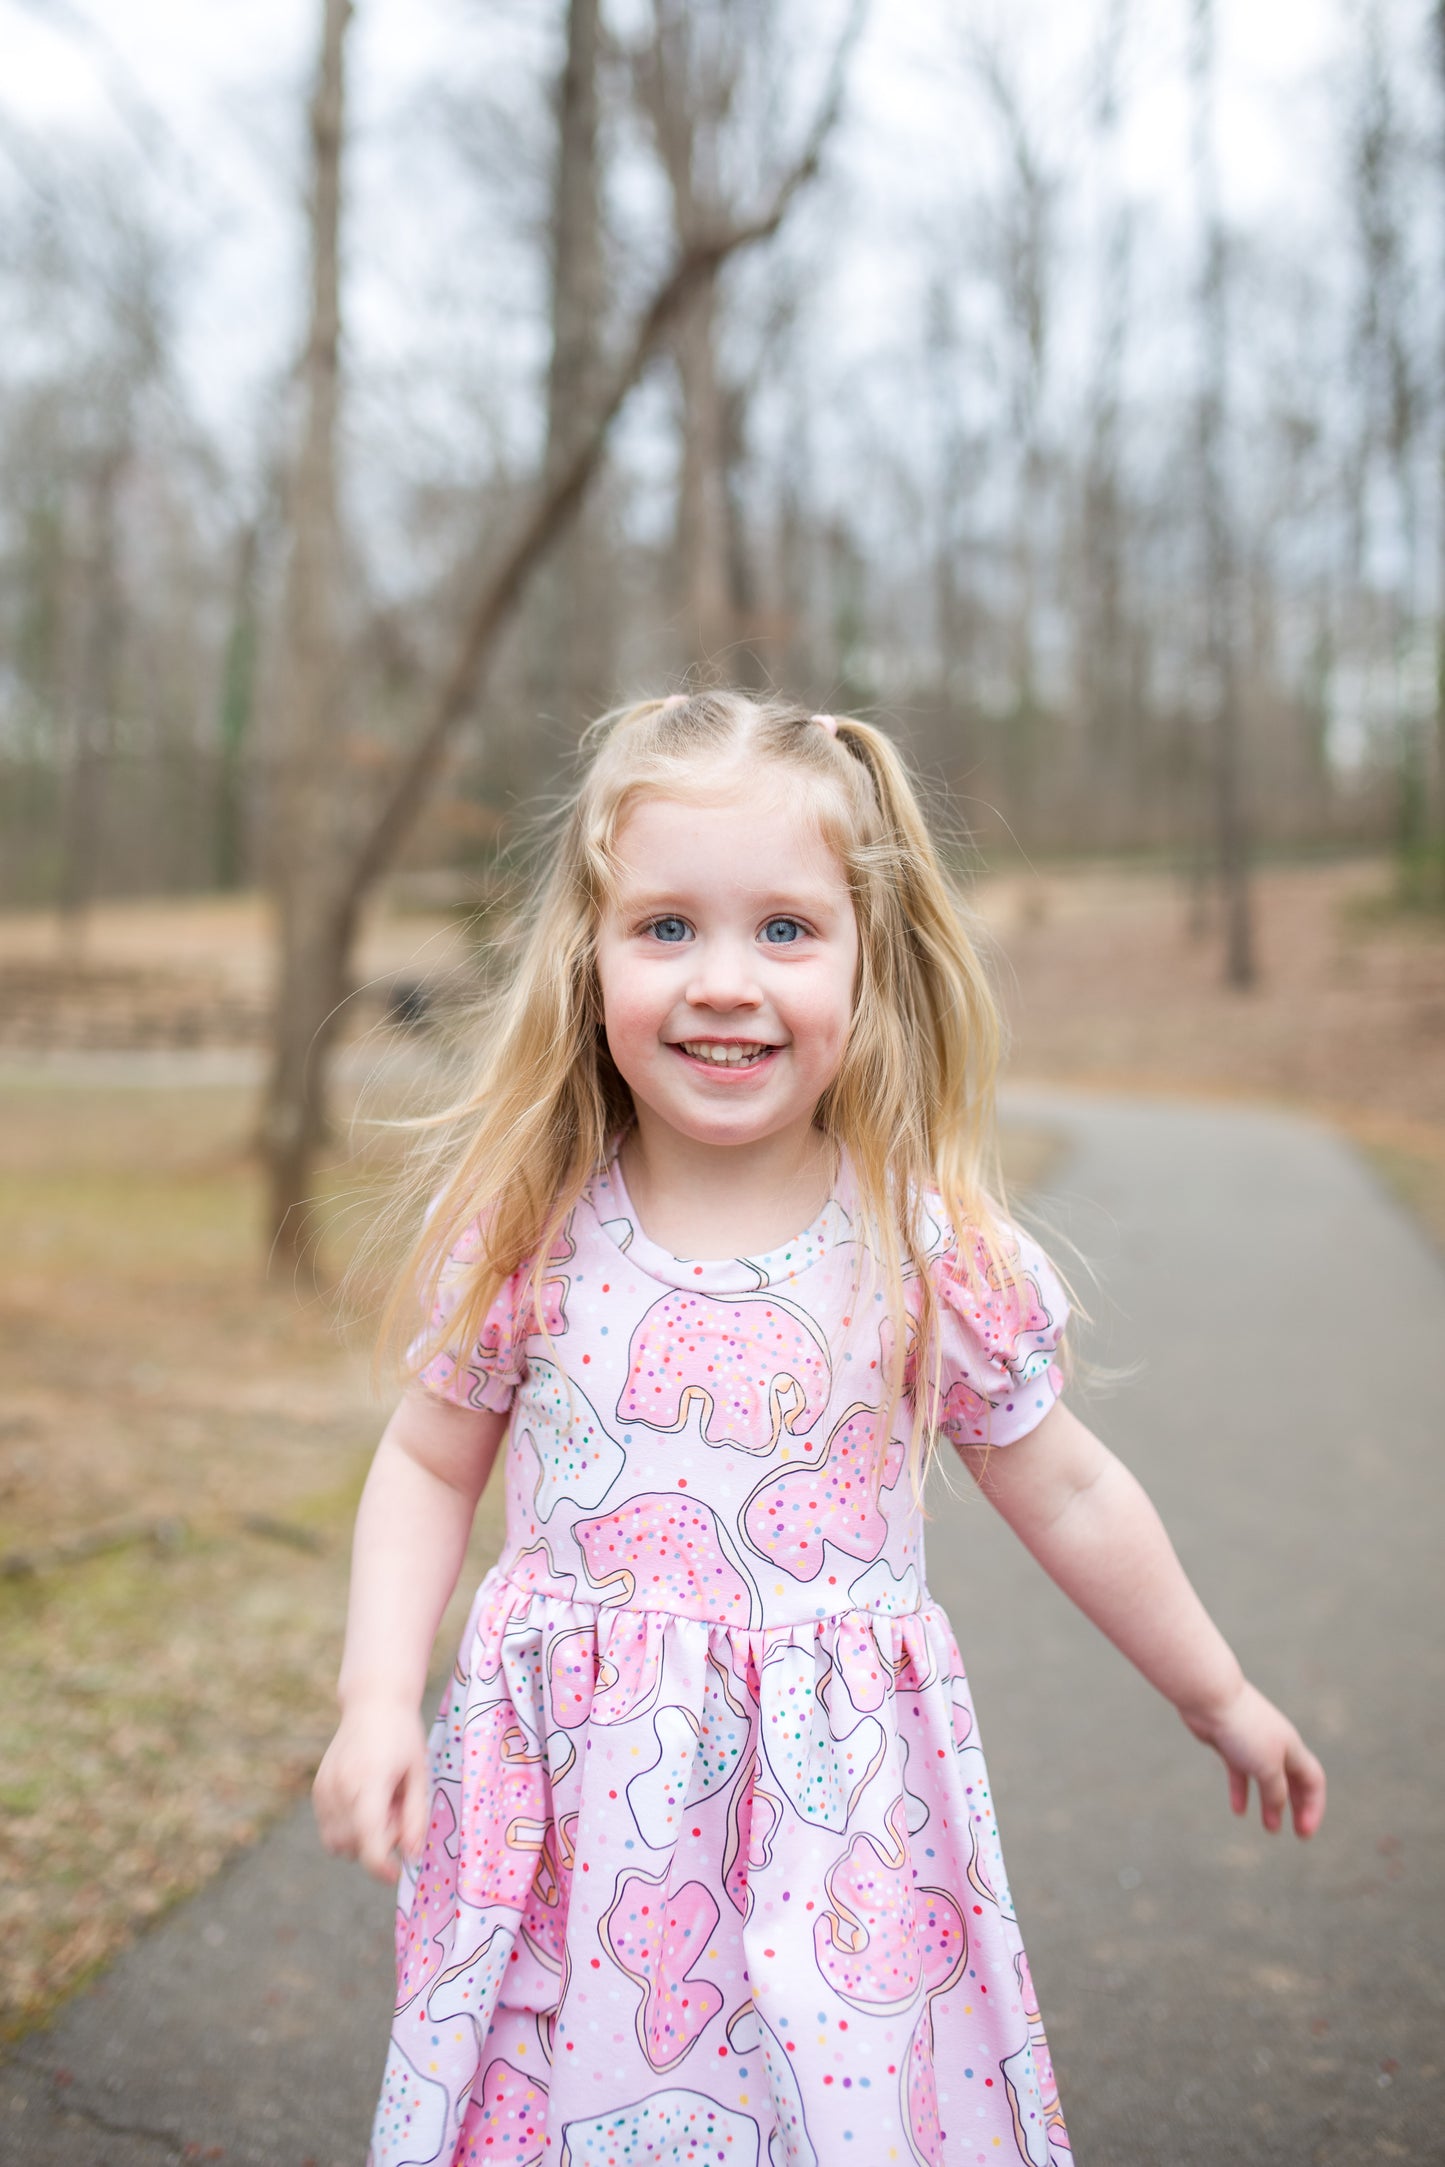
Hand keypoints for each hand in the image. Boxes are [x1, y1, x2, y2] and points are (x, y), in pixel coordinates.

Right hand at [312, 1696, 428, 1882]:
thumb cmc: (404, 1737)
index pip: (368, 1840)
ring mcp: (324, 1789)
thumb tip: (410, 1858)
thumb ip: (416, 1818)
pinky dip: (347, 1827)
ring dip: (360, 1838)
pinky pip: (329, 1829)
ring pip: (337, 1843)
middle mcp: (340, 1787)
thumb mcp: (419, 1774)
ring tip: (382, 1805)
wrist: (374, 1702)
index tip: (396, 1873)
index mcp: (369, 1781)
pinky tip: (366, 1800)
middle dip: (378, 1843)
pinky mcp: (318, 1789)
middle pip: (353, 1847)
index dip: (381, 1866)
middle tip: (398, 1812)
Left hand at [1181, 1678, 1325, 1837]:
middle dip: (1297, 1807)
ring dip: (1270, 1804)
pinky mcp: (1229, 1744)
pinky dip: (1241, 1791)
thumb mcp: (1267, 1768)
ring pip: (1266, 1779)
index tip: (1304, 1833)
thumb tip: (1277, 1810)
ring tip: (1270, 1828)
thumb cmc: (1243, 1730)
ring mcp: (1251, 1744)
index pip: (1313, 1781)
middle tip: (1297, 1833)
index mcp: (1292, 1748)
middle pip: (1293, 1781)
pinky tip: (1238, 1810)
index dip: (1313, 1807)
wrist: (1210, 1699)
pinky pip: (1240, 1773)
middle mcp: (1275, 1745)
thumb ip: (1276, 1792)